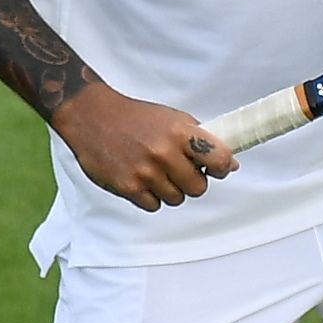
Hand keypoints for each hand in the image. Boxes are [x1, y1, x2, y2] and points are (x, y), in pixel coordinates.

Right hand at [50, 84, 233, 207]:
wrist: (92, 116)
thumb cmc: (137, 118)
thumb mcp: (173, 119)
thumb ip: (201, 140)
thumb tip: (230, 165)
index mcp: (180, 133)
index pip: (219, 159)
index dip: (222, 168)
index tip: (216, 168)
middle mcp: (164, 153)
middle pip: (198, 188)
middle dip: (192, 181)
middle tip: (179, 170)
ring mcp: (145, 172)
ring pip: (176, 199)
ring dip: (170, 189)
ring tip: (156, 171)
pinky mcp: (127, 187)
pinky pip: (153, 206)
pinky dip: (150, 196)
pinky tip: (141, 178)